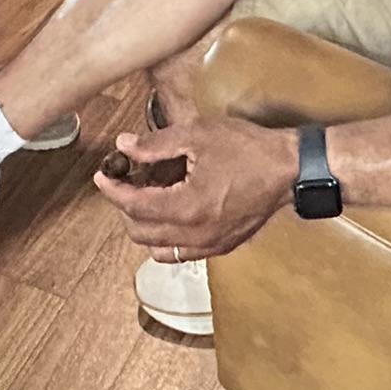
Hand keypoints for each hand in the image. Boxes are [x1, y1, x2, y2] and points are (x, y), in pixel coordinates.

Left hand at [92, 117, 300, 260]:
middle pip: (139, 232)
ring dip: (144, 225)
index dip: (112, 190)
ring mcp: (209, 246)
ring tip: (147, 197)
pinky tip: (171, 214)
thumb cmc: (248, 149)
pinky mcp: (222, 247)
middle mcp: (194, 235)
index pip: (133, 205)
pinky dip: (166, 239)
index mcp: (186, 207)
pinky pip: (181, 253)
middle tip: (127, 181)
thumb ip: (157, 144)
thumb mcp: (198, 136)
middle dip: (125, 206)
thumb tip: (124, 146)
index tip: (102, 175)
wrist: (288, 170)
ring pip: (158, 248)